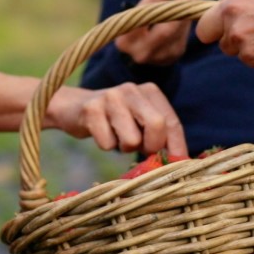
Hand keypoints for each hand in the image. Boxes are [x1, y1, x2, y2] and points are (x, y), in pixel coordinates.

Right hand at [46, 82, 186, 157]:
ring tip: (116, 135)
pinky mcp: (91, 109)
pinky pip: (107, 144)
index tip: (179, 164)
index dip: (177, 146)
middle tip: (141, 149)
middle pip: (157, 125)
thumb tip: (180, 160)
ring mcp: (110, 97)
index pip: (172, 121)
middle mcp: (132, 89)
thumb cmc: (115, 119)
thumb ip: (160, 135)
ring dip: (124, 147)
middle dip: (151, 146)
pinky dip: (105, 145)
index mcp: (150, 91)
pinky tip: (100, 132)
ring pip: (131, 140)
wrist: (73, 108)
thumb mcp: (140, 121)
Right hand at [113, 0, 206, 65]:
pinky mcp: (173, 55)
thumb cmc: (140, 20)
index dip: (154, 0)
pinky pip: (184, 34)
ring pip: (178, 30)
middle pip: (164, 30)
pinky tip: (189, 3)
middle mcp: (140, 51)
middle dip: (178, 7)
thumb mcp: (141, 8)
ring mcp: (159, 56)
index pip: (139, 18)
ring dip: (188, 8)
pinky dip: (188, 16)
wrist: (141, 48)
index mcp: (124, 39)